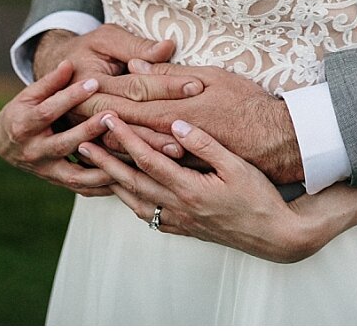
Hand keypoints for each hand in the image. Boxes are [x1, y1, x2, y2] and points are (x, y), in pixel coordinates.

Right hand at [0, 59, 119, 195]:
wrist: (6, 143)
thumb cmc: (23, 111)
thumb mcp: (30, 94)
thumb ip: (51, 82)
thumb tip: (69, 63)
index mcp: (23, 126)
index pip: (48, 111)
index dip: (70, 96)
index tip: (94, 82)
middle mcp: (33, 152)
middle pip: (63, 143)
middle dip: (88, 131)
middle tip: (112, 117)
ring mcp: (46, 170)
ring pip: (75, 175)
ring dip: (101, 167)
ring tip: (126, 153)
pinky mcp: (57, 182)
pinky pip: (82, 188)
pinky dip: (103, 186)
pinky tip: (125, 176)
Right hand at [33, 25, 202, 156]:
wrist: (53, 75)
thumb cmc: (84, 52)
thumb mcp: (105, 39)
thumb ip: (135, 47)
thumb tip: (168, 47)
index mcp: (89, 83)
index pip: (135, 87)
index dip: (166, 86)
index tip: (196, 86)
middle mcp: (82, 112)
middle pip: (129, 120)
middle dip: (161, 125)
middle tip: (193, 128)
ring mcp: (81, 133)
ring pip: (119, 145)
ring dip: (149, 150)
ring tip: (180, 152)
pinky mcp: (83, 148)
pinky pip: (110, 161)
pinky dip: (132, 165)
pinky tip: (156, 170)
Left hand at [75, 115, 317, 263]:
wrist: (275, 236)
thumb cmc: (260, 198)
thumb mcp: (237, 165)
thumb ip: (205, 144)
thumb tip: (177, 125)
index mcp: (188, 189)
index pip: (147, 160)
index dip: (125, 138)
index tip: (108, 120)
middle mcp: (178, 208)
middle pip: (131, 182)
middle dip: (104, 162)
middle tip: (82, 145)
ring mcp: (179, 222)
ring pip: (135, 202)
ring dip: (113, 183)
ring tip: (95, 167)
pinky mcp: (185, 229)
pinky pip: (148, 215)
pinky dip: (131, 202)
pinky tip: (127, 193)